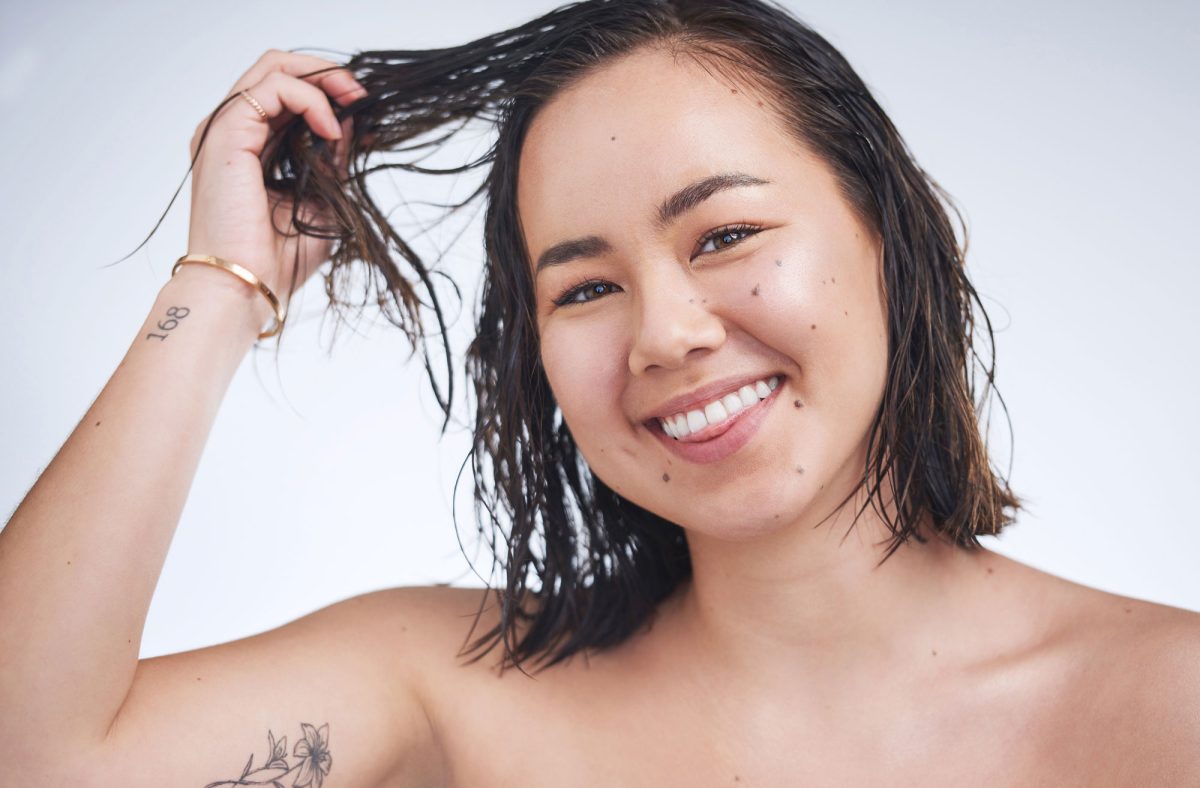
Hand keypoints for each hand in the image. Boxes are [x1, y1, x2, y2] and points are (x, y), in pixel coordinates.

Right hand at [185, 50, 365, 305]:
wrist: (248, 286)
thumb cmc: (278, 258)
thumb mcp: (320, 200)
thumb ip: (332, 161)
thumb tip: (352, 122)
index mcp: (249, 146)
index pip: (286, 93)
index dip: (328, 92)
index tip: (364, 110)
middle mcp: (233, 131)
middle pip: (277, 68)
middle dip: (327, 74)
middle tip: (361, 95)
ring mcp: (225, 128)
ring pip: (273, 67)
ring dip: (322, 79)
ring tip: (353, 104)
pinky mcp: (226, 132)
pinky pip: (272, 87)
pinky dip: (310, 98)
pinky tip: (331, 130)